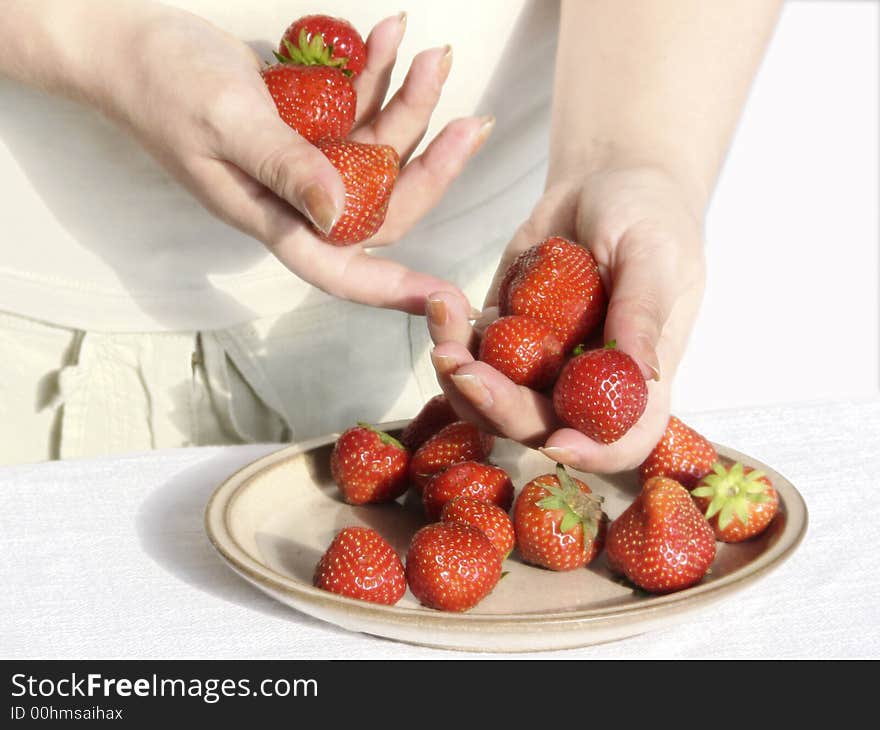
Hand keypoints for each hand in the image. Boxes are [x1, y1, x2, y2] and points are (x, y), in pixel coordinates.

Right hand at [85, 3, 489, 312]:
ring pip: (378, 149)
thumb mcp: (226, 123)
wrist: (130, 39)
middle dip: (431, 164)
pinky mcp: (307, 124)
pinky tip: (389, 35)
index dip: (393, 289)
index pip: (341, 268)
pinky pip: (358, 108)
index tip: (445, 297)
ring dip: (410, 103)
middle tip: (471, 121)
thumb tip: (339, 217)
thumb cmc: (163, 84)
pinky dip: (378, 75)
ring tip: (431, 53)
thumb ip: (284, 166)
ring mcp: (305, 160)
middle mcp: (296, 198)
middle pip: (382, 202)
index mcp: (273, 216)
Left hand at [426, 165, 705, 471]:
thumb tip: (642, 375)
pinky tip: (442, 302)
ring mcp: (537, 364)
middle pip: (537, 425)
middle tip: (464, 368)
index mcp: (635, 380)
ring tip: (443, 319)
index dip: (592, 453)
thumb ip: (644, 312)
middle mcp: (581, 384)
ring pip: (490, 397)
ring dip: (458, 372)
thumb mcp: (655, 254)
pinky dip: (448, 335)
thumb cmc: (648, 215)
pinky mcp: (501, 335)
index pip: (621, 442)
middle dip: (497, 405)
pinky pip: (467, 354)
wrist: (603, 182)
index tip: (557, 444)